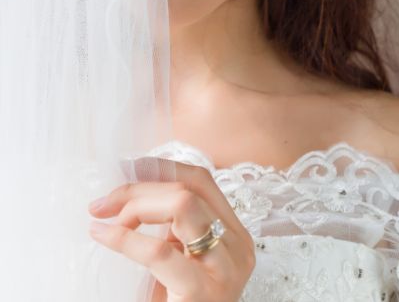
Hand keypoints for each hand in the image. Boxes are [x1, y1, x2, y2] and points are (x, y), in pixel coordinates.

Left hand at [88, 161, 255, 301]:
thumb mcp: (184, 261)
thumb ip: (175, 229)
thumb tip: (132, 190)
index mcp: (234, 234)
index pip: (203, 179)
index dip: (162, 166)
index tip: (126, 170)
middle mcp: (237, 246)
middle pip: (190, 187)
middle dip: (140, 186)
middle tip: (104, 202)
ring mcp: (225, 269)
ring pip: (182, 204)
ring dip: (136, 205)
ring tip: (108, 222)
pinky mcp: (202, 294)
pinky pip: (159, 250)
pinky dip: (124, 237)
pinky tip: (102, 235)